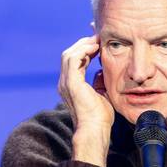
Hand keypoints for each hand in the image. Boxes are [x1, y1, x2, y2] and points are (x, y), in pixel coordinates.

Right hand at [58, 36, 113, 166]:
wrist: (95, 130)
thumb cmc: (99, 118)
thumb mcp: (101, 94)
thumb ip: (99, 82)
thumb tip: (101, 71)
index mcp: (71, 85)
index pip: (74, 60)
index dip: (85, 49)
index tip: (98, 43)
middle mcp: (65, 82)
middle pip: (69, 54)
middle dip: (83, 43)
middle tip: (98, 37)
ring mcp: (66, 82)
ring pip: (69, 54)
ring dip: (83, 45)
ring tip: (97, 41)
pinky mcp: (71, 83)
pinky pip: (73, 59)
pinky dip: (83, 51)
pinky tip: (95, 48)